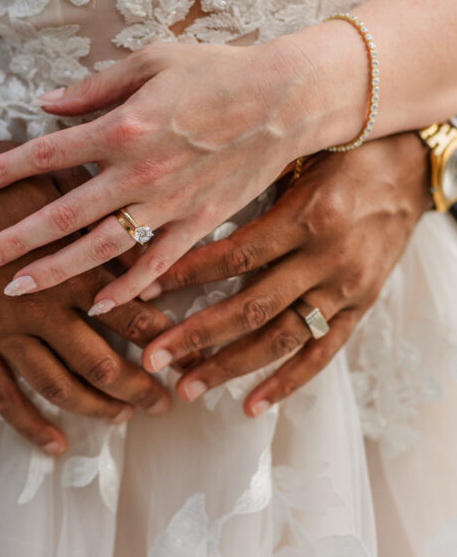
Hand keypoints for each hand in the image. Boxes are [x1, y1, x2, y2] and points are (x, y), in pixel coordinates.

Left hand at [0, 41, 312, 311]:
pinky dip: (127, 287)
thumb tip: (43, 104)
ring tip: (17, 291)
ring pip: (100, 247)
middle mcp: (139, 171)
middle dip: (15, 239)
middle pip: (63, 213)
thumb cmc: (217, 72)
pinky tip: (99, 306)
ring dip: (56, 271)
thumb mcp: (151, 62)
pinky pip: (156, 264)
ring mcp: (169, 203)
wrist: (285, 100)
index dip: (2, 170)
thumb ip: (93, 88)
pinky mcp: (199, 222)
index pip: (46, 152)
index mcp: (122, 126)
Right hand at [0, 124, 171, 455]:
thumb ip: (98, 225)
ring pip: (58, 386)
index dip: (161, 339)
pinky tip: (56, 444)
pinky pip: (3, 395)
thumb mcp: (59, 191)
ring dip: (96, 408)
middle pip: (102, 363)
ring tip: (122, 418)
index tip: (182, 354)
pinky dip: (31, 424)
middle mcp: (41, 307)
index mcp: (70, 268)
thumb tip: (143, 248)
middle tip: (164, 403)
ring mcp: (2, 331)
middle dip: (139, 387)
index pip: (129, 315)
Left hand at [137, 133, 431, 413]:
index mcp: (309, 216)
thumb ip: (248, 182)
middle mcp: (328, 259)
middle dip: (197, 336)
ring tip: (187, 388)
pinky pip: (322, 352)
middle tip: (152, 358)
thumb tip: (179, 204)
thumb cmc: (346, 150)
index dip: (187, 273)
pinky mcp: (361, 306)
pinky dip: (287, 382)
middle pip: (252, 307)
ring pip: (282, 338)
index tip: (143, 288)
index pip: (237, 255)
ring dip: (230, 367)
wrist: (412, 165)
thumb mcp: (297, 156)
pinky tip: (251, 405)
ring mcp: (347, 288)